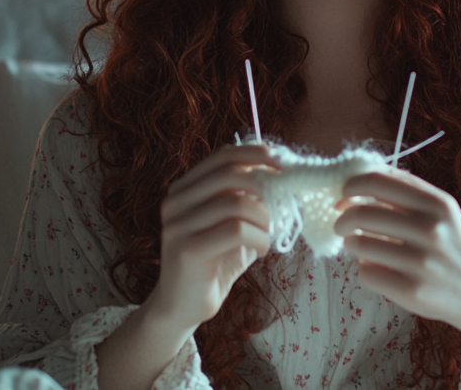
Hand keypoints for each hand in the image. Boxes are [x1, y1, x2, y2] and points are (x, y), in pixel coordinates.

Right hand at [143, 143, 278, 332]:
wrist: (182, 306)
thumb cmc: (214, 262)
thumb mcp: (231, 224)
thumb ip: (247, 199)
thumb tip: (282, 172)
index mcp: (184, 189)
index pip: (223, 155)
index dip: (256, 154)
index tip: (284, 164)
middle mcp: (175, 201)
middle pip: (230, 173)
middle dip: (265, 185)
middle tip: (284, 204)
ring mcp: (177, 225)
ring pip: (237, 203)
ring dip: (264, 220)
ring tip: (268, 236)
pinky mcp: (186, 249)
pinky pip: (236, 231)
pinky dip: (259, 238)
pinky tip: (260, 251)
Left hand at [334, 170, 460, 389]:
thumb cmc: (452, 245)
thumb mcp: (441, 210)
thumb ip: (406, 190)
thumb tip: (358, 177)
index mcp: (437, 203)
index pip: (377, 182)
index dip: (351, 185)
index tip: (343, 193)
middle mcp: (431, 230)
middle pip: (361, 213)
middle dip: (343, 218)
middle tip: (341, 224)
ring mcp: (421, 263)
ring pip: (358, 244)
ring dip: (351, 243)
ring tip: (358, 245)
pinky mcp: (411, 291)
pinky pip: (365, 273)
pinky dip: (364, 269)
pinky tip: (376, 268)